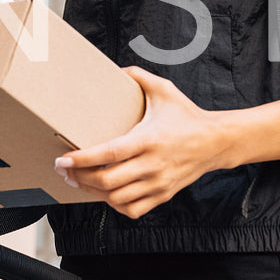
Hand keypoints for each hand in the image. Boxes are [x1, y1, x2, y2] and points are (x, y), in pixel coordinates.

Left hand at [54, 66, 229, 219]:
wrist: (217, 142)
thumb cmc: (187, 116)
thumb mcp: (165, 90)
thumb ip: (139, 77)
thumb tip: (117, 69)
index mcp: (149, 139)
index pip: (110, 154)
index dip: (83, 159)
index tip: (63, 159)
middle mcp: (153, 164)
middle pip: (107, 181)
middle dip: (79, 177)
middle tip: (63, 170)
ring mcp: (158, 183)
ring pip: (116, 198)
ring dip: (92, 192)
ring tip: (78, 180)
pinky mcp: (163, 195)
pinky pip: (132, 209)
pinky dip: (115, 204)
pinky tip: (105, 193)